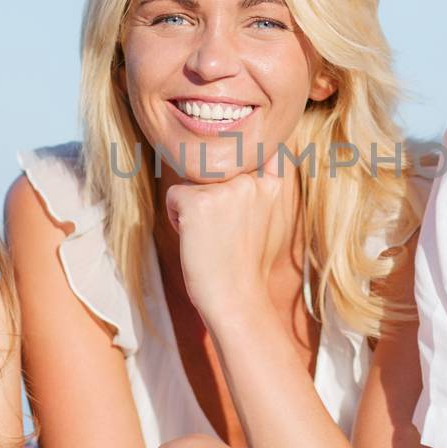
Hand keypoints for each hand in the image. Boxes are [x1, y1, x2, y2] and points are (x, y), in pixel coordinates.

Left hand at [165, 155, 298, 322]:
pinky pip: (174, 195)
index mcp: (272, 184)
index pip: (254, 149)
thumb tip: (262, 156)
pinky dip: (176, 217)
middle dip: (212, 195)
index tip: (239, 175)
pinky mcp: (197, 202)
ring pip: (193, 182)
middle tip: (224, 231)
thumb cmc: (248, 263)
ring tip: (211, 236)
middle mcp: (250, 180)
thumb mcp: (271, 219)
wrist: (236, 298)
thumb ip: (264, 186)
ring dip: (194, 206)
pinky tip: (195, 239)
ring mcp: (224, 190)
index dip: (241, 157)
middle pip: (214, 169)